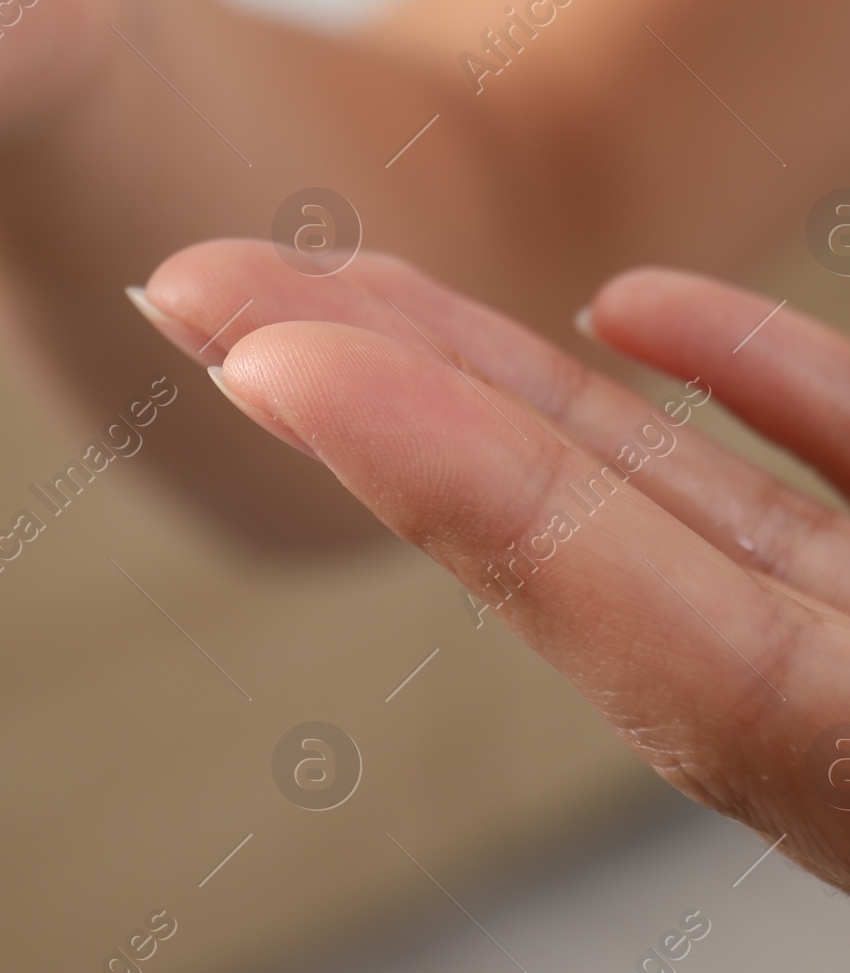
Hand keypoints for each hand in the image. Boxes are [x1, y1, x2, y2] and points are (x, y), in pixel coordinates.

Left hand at [132, 239, 849, 893]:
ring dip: (518, 384)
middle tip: (189, 292)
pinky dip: (748, 383)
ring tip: (344, 280)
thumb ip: (802, 691)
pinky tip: (622, 304)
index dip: (450, 485)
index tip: (260, 363)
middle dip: (390, 404)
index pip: (658, 649)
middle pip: (602, 555)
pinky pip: (848, 476)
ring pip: (696, 505)